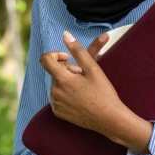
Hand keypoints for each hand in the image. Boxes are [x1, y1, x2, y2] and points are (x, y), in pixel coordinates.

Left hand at [39, 31, 150, 152]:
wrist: (109, 119)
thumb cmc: (103, 93)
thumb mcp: (93, 69)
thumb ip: (78, 50)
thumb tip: (65, 35)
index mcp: (62, 80)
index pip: (46, 60)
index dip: (56, 54)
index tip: (68, 57)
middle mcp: (55, 92)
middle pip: (55, 72)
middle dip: (67, 70)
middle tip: (85, 76)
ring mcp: (56, 104)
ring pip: (56, 85)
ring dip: (67, 82)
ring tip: (84, 89)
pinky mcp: (58, 113)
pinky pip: (57, 97)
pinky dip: (66, 94)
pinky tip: (81, 98)